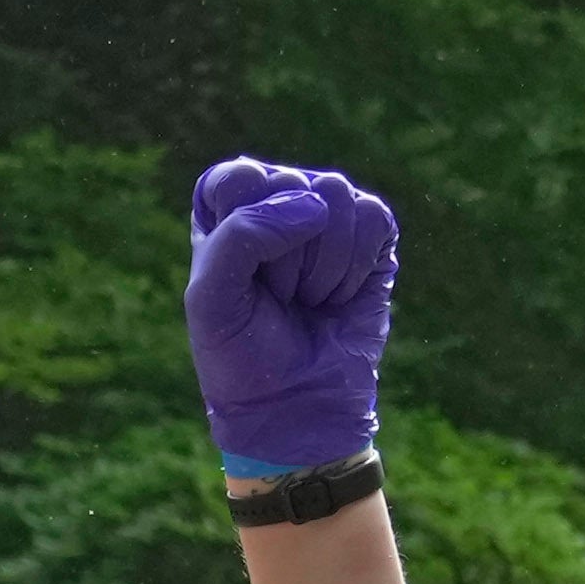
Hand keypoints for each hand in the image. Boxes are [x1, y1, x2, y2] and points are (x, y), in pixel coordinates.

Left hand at [186, 159, 397, 472]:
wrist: (294, 405)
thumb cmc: (241, 352)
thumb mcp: (211, 298)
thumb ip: (242, 235)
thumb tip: (315, 206)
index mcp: (228, 204)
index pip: (242, 178)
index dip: (246, 234)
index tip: (244, 283)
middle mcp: (278, 197)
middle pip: (292, 186)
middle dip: (286, 258)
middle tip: (280, 297)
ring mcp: (327, 213)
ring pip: (336, 196)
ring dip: (323, 266)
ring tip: (309, 298)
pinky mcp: (372, 235)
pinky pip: (373, 217)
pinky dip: (356, 268)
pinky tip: (339, 295)